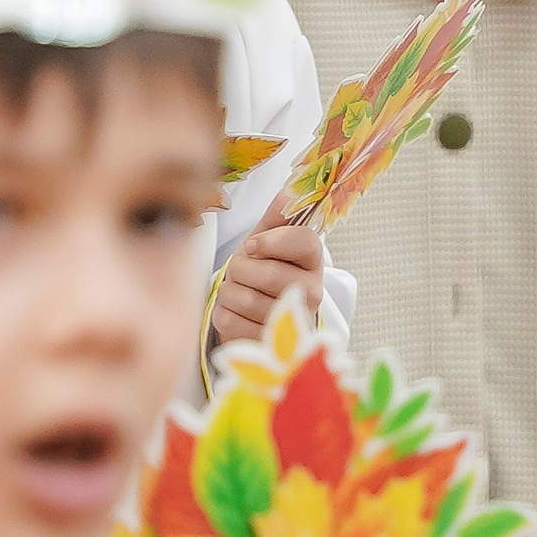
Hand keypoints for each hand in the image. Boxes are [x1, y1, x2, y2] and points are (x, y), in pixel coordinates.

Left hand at [210, 224, 327, 344]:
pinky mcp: (268, 344)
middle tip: (242, 272)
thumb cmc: (262, 271)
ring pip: (245, 299)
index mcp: (313, 261)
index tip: (254, 246)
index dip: (271, 241)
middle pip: (268, 274)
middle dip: (241, 269)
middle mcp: (312, 293)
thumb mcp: (269, 240)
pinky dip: (222, 313)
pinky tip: (234, 312)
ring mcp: (293, 322)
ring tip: (237, 291)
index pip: (305, 242)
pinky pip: (230, 322)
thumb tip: (289, 192)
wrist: (256, 314)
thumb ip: (277, 216)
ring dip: (229, 291)